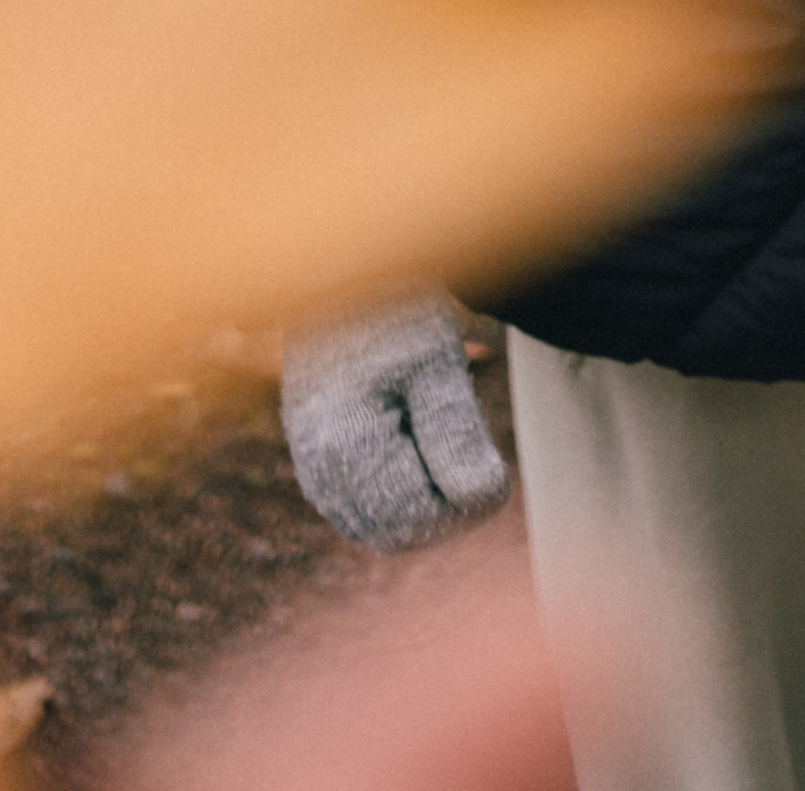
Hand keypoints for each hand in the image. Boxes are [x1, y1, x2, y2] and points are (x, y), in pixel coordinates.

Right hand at [280, 298, 510, 549]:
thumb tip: (483, 499)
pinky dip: (405, 481)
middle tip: (471, 443)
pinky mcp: (321, 462)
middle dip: (446, 499)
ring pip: (386, 521)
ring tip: (441, 426)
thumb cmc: (393, 311)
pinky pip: (370, 502)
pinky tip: (421, 434)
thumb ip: (457, 433)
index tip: (488, 457)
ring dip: (426, 491)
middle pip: (401, 530)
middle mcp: (322, 472)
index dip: (466, 500)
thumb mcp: (436, 362)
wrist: (342, 274)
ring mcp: (316, 471)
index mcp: (346, 450)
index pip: (422, 521)